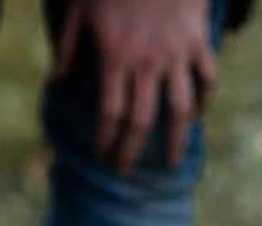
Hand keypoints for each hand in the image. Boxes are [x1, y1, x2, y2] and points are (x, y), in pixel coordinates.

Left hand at [54, 0, 216, 174]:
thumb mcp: (80, 9)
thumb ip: (66, 47)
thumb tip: (56, 82)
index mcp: (116, 57)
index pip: (110, 114)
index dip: (106, 140)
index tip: (102, 156)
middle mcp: (147, 63)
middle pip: (141, 122)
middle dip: (132, 152)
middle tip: (126, 173)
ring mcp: (176, 54)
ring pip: (179, 110)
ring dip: (176, 141)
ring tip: (172, 163)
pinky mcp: (198, 41)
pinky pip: (206, 79)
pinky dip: (203, 100)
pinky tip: (196, 116)